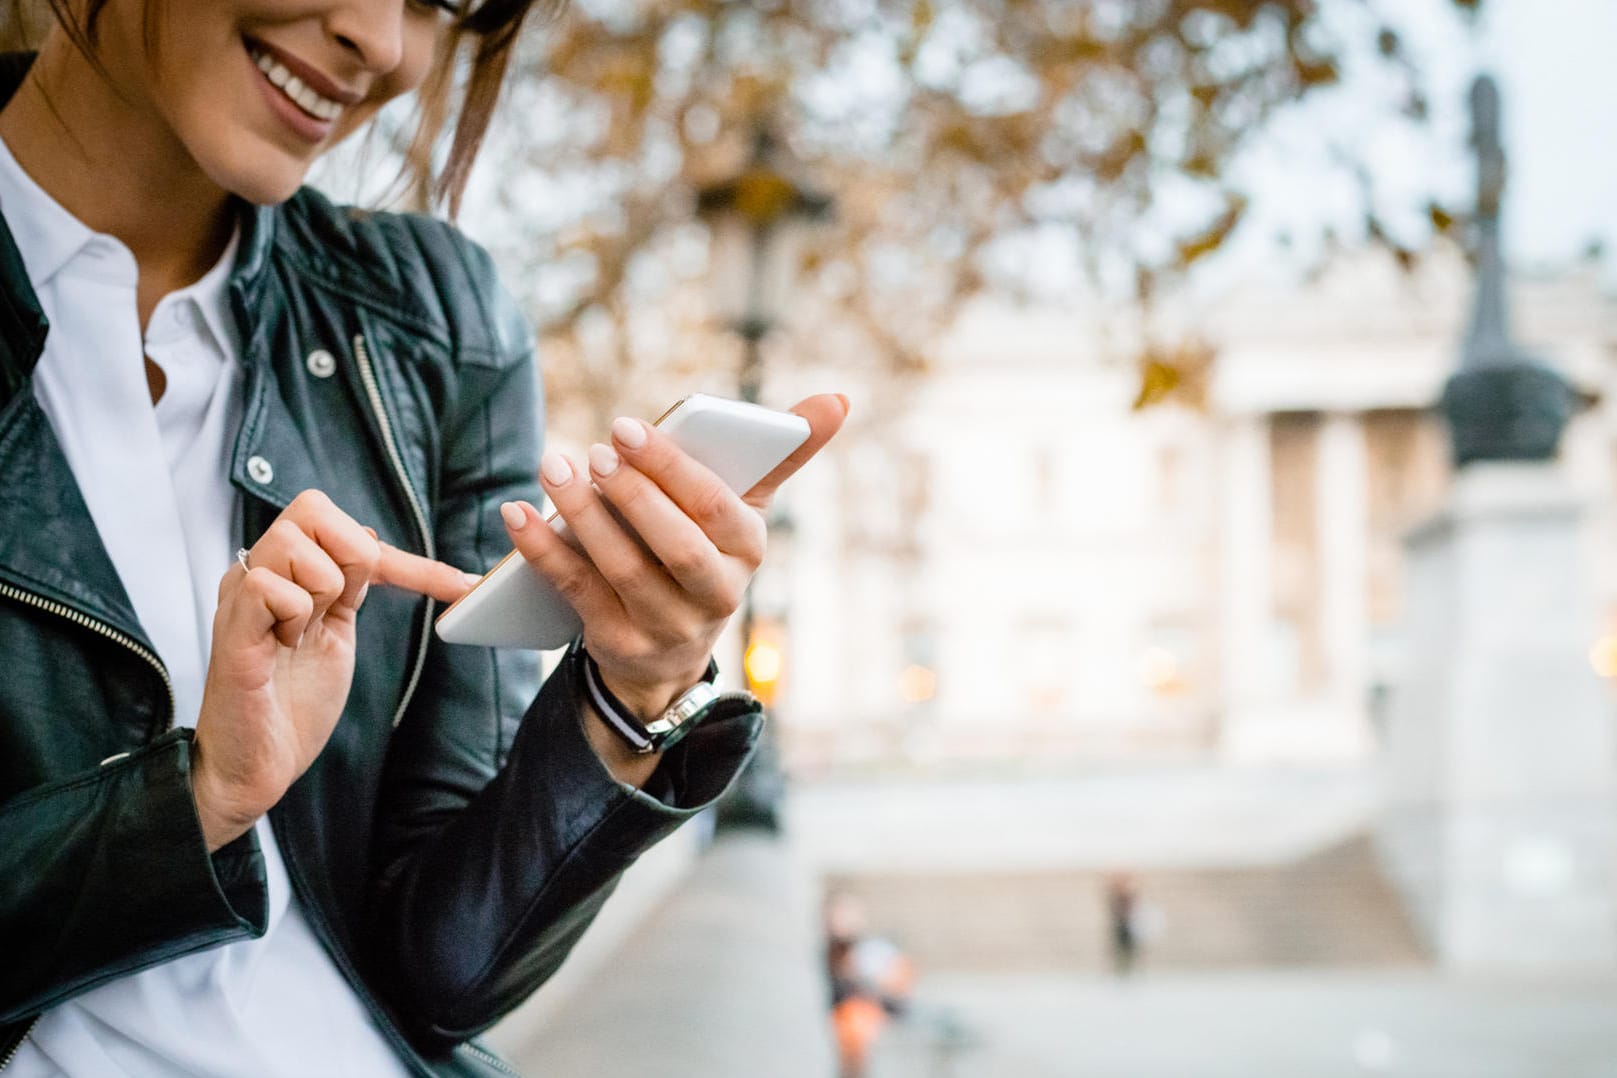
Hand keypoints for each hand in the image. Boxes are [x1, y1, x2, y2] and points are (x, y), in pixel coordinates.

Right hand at [191, 490, 478, 851]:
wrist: (257, 765)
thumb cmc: (294, 703)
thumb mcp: (336, 631)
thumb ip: (350, 585)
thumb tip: (370, 537)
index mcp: (284, 571)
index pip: (340, 523)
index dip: (403, 557)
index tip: (460, 587)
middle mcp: (256, 572)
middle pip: (312, 508)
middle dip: (352, 557)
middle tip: (340, 609)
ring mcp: (240, 596)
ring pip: (293, 544)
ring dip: (321, 591)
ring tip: (301, 634)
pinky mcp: (231, 627)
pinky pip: (269, 586)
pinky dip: (294, 615)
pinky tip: (283, 645)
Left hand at [500, 393, 848, 772]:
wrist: (669, 653)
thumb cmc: (706, 552)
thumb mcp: (743, 509)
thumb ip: (783, 454)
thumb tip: (840, 398)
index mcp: (747, 551)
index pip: (718, 509)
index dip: (672, 468)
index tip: (627, 425)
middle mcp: (715, 596)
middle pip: (676, 547)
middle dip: (633, 496)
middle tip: (593, 449)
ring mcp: (667, 627)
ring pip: (624, 571)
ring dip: (583, 517)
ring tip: (553, 466)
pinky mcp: (620, 645)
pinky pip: (578, 593)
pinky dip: (544, 552)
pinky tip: (517, 514)